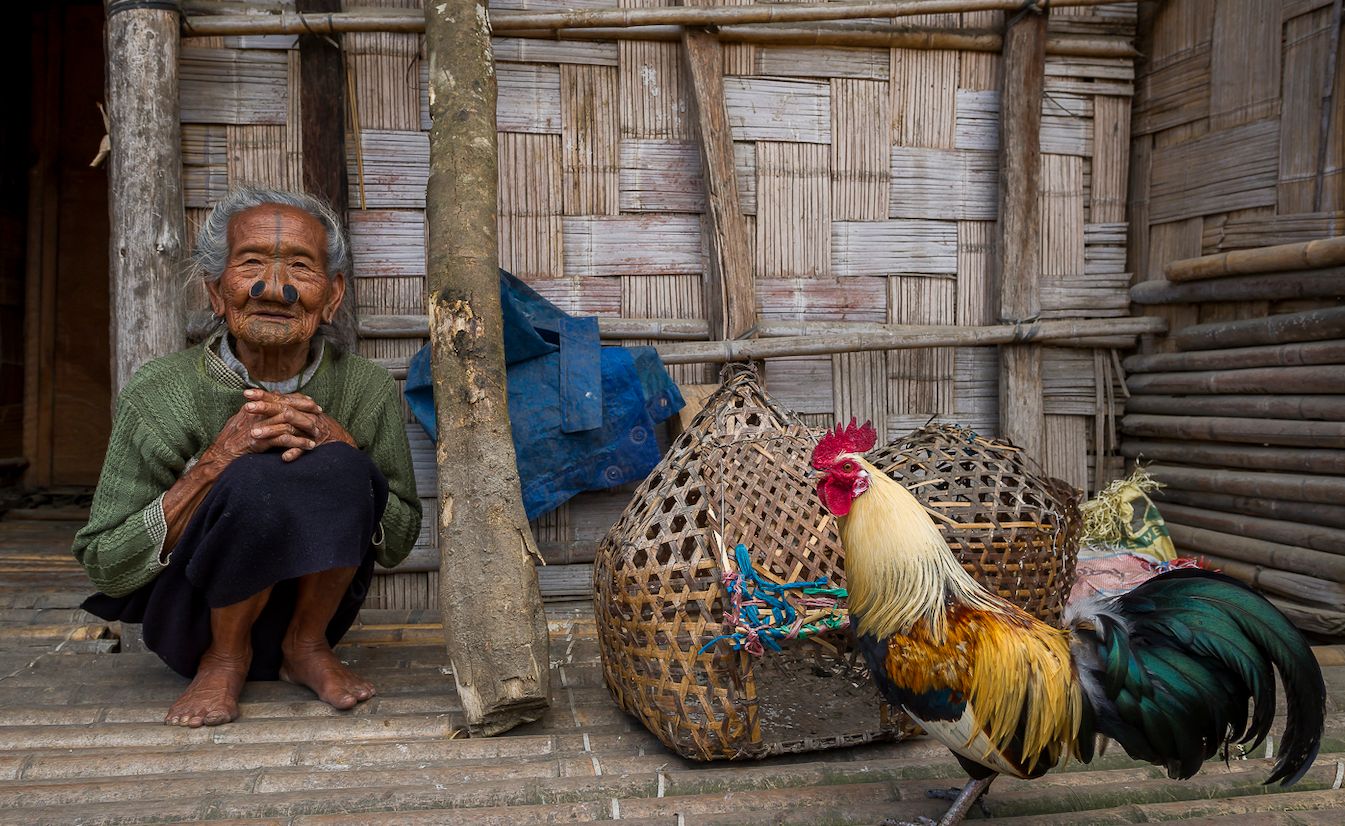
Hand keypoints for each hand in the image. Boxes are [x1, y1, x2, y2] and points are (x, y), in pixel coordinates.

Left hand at [234, 388, 356, 461]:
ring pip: (290, 429)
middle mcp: (304, 416)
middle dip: (264, 408)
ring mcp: (309, 431)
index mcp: (299, 409)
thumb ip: (286, 406)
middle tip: (246, 407)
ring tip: (255, 434)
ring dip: (272, 431)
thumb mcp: (301, 413)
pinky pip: (304, 450)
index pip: (279, 400)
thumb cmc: (316, 426)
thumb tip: (270, 396)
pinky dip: (295, 452)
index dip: (263, 396)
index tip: (246, 394)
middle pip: (283, 410)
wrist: (340, 439)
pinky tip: (284, 458)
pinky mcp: (315, 445)